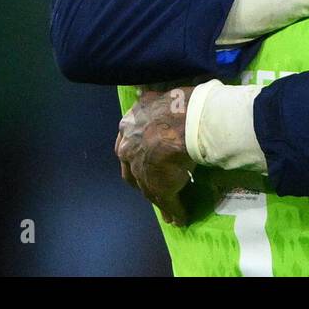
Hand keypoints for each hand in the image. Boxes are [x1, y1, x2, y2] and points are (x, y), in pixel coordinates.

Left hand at [115, 86, 196, 225]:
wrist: (182, 121)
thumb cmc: (174, 103)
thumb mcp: (155, 96)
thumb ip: (149, 99)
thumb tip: (145, 91)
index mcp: (127, 127)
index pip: (126, 145)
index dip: (134, 153)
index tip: (143, 157)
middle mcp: (129, 150)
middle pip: (132, 171)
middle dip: (141, 178)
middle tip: (152, 183)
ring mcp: (143, 173)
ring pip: (149, 189)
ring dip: (159, 199)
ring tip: (168, 209)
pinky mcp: (160, 189)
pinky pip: (168, 202)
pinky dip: (174, 210)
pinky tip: (180, 218)